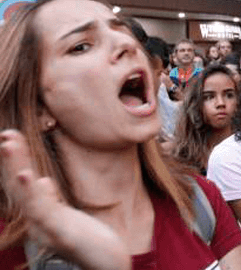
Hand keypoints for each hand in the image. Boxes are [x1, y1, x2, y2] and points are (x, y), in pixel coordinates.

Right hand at [0, 130, 129, 269]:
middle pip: (19, 187)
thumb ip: (52, 202)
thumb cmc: (91, 246)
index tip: (11, 136)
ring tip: (9, 144)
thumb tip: (42, 181)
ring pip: (26, 194)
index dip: (16, 161)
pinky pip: (44, 211)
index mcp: (42, 216)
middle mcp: (39, 223)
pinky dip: (34, 193)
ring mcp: (47, 229)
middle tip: (7, 133)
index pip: (23, 185)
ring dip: (16, 167)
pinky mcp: (61, 234)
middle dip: (11, 160)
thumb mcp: (70, 219)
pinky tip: (30, 176)